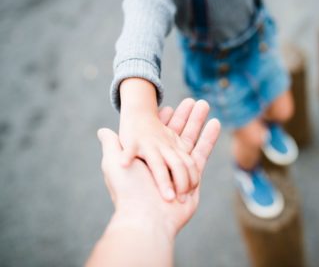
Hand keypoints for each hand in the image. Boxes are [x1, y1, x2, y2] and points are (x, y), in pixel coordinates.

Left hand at [98, 99, 220, 236]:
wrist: (146, 218)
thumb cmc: (128, 190)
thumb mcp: (113, 163)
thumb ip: (112, 145)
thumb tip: (103, 130)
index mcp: (146, 158)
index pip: (156, 133)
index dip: (163, 120)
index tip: (168, 107)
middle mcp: (163, 163)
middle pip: (177, 134)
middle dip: (185, 117)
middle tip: (194, 100)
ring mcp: (178, 170)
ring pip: (190, 140)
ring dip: (198, 122)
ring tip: (205, 104)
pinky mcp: (193, 178)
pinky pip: (202, 154)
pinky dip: (209, 138)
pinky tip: (215, 123)